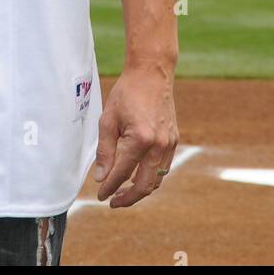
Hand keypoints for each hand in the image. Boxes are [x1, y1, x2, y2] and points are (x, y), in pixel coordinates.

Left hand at [93, 64, 177, 207]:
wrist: (151, 73)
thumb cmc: (127, 93)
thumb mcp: (108, 119)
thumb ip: (105, 151)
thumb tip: (101, 177)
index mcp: (140, 139)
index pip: (122, 173)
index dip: (109, 187)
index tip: (100, 194)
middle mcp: (158, 145)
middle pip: (144, 185)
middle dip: (127, 198)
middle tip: (112, 201)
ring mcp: (169, 144)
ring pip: (156, 180)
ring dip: (140, 190)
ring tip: (123, 191)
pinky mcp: (174, 140)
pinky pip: (163, 168)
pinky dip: (151, 177)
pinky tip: (137, 175)